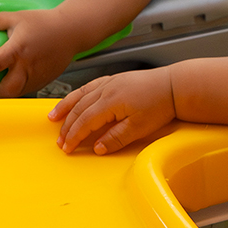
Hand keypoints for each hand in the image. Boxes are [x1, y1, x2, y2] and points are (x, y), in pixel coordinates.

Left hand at [0, 8, 76, 97]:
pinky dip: (22, 87)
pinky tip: (20, 77)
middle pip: (6, 90)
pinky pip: (30, 89)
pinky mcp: (46, 80)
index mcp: (16, 49)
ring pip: (18, 93)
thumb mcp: (17, 17)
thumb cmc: (45, 23)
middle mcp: (26, 66)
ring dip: (9, 90)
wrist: (72, 30)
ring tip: (6, 80)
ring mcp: (37, 75)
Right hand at [49, 68, 175, 153]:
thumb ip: (115, 138)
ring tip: (53, 118)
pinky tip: (73, 99)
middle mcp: (106, 89)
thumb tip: (97, 148)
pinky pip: (89, 86)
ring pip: (80, 95)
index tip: (67, 148)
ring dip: (66, 107)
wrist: (174, 85)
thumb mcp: (139, 128)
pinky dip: (77, 94)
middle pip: (79, 109)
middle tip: (60, 141)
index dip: (73, 137)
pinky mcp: (115, 79)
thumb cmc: (160, 104)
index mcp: (110, 102)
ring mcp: (109, 82)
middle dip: (67, 127)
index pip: (84, 122)